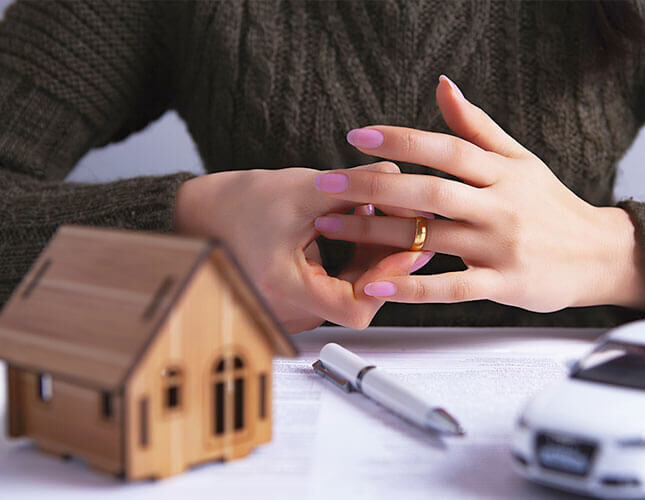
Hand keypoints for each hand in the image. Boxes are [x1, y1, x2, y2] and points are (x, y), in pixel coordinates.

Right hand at [174, 162, 432, 332]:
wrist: (202, 216)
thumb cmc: (239, 206)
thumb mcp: (302, 189)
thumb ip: (354, 185)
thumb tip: (398, 179)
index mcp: (285, 289)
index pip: (354, 309)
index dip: (387, 280)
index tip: (405, 248)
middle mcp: (289, 310)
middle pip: (358, 299)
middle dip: (385, 261)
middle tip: (408, 227)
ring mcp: (294, 310)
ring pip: (351, 293)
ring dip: (372, 258)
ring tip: (381, 218)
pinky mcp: (298, 301)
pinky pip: (338, 288)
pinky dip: (354, 260)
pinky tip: (360, 227)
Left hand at [310, 76, 644, 312]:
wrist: (600, 254)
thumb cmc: (553, 206)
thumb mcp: (521, 160)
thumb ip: (478, 127)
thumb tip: (443, 85)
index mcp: (502, 172)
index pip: (446, 149)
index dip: (401, 140)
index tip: (358, 136)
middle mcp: (500, 206)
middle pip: (430, 191)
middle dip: (374, 186)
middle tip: (327, 184)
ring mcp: (501, 247)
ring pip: (432, 237)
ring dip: (377, 233)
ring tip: (333, 227)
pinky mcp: (504, 284)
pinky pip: (451, 287)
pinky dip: (411, 288)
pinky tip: (375, 285)